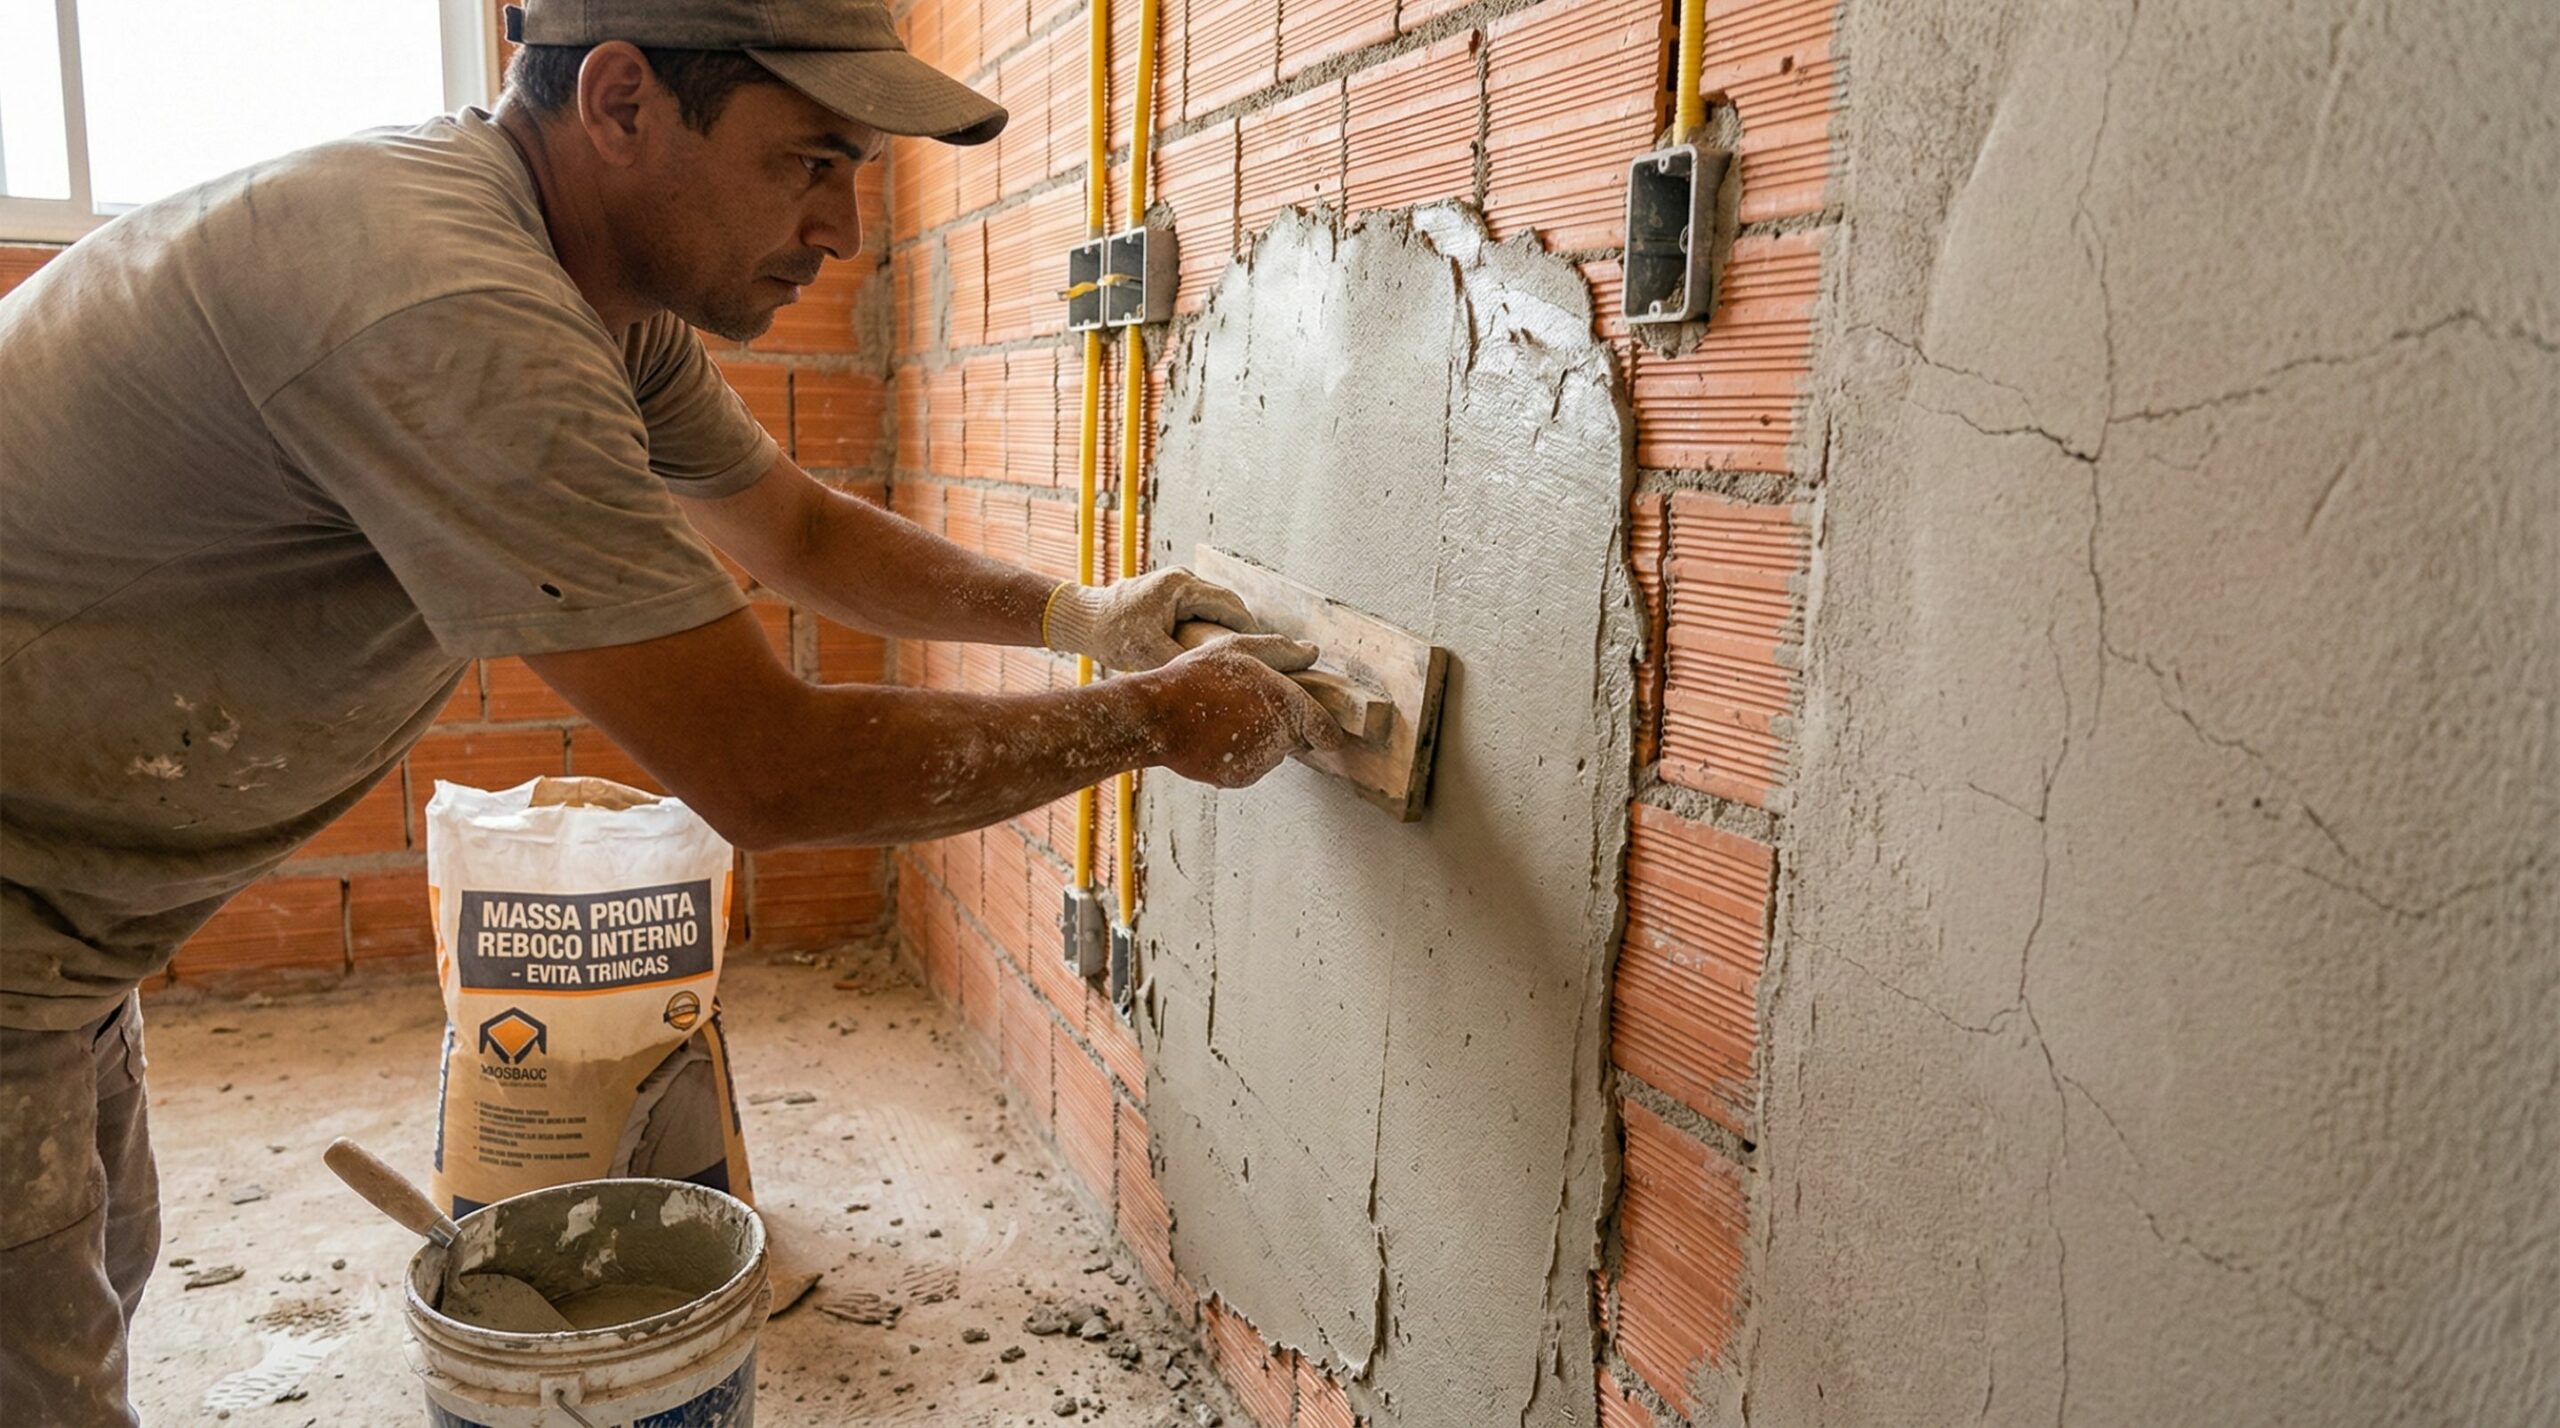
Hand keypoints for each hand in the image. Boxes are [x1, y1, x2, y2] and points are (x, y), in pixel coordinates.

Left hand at [1045, 567, 1260, 671]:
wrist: (1081, 619)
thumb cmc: (1110, 633)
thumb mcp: (1149, 653)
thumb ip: (1184, 661)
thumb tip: (1214, 675)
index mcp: (1182, 586)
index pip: (1231, 606)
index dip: (1249, 630)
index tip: (1263, 653)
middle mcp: (1183, 579)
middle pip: (1228, 603)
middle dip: (1243, 629)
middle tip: (1258, 656)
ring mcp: (1176, 584)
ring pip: (1216, 605)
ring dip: (1228, 627)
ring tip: (1240, 655)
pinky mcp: (1169, 594)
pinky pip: (1201, 608)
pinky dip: (1212, 625)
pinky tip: (1215, 648)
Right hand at [1137, 633, 1346, 787]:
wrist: (1155, 717)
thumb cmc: (1195, 677)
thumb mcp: (1238, 648)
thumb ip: (1282, 650)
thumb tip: (1311, 650)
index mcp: (1288, 704)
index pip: (1326, 732)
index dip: (1323, 728)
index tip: (1317, 727)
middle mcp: (1280, 738)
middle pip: (1298, 741)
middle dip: (1284, 727)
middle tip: (1251, 706)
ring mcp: (1259, 762)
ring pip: (1272, 754)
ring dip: (1260, 739)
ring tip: (1225, 717)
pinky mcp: (1238, 779)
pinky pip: (1249, 767)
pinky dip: (1238, 755)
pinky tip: (1216, 736)